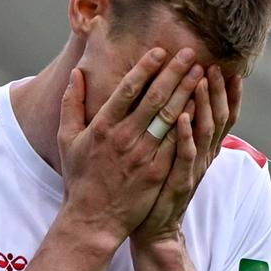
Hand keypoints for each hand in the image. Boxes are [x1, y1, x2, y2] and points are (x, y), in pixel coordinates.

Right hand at [56, 48, 206, 246]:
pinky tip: (201, 107)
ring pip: (170, 117)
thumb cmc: (80, 178)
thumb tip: (78, 72)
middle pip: (155, 98)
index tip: (161, 51)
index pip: (128, 89)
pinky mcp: (157, 172)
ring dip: (187, 93)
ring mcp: (143, 156)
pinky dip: (189, 124)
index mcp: (103, 126)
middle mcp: (124, 137)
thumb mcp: (68, 139)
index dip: (146, 67)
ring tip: (201, 74)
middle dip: (175, 73)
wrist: (93, 219)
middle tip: (191, 54)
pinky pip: (177, 144)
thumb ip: (72, 103)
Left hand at [135, 64, 238, 246]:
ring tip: (200, 80)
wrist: (155, 228)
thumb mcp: (176, 157)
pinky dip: (186, 135)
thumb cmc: (159, 189)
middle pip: (219, 118)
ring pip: (205, 132)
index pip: (223, 116)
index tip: (229, 69)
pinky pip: (186, 155)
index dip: (229, 94)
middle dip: (218, 91)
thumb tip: (182, 104)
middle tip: (214, 65)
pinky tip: (181, 116)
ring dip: (204, 105)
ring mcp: (194, 169)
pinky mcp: (180, 181)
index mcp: (204, 149)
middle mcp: (205, 156)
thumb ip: (181, 132)